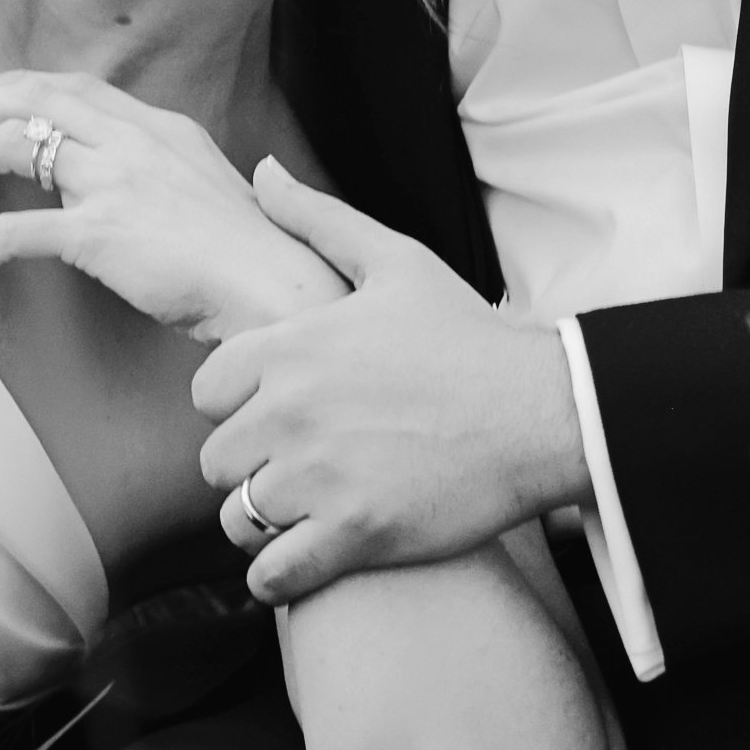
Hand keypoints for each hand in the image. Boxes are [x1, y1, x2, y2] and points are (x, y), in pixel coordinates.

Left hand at [0, 72, 350, 342]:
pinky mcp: (97, 233)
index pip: (75, 86)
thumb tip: (157, 176)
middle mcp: (132, 141)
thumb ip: (173, 170)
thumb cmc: (250, 251)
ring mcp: (113, 182)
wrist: (274, 284)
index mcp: (159, 127)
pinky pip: (15, 233)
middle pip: (33, 98)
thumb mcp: (211, 185)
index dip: (19, 83)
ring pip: (11, 146)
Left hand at [192, 163, 588, 603]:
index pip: (206, 394)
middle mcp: (291, 413)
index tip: (273, 413)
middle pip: (216, 462)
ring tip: (302, 514)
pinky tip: (306, 560)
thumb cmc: (469, 337)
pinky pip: (271, 577)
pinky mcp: (355, 537)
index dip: (235, 407)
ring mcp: (320, 479)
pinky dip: (277, 577)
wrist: (543, 412)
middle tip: (292, 468)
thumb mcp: (393, 262)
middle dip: (249, 467)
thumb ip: (317, 219)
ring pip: (238, 520)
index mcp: (290, 348)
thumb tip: (262, 172)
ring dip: (262, 524)